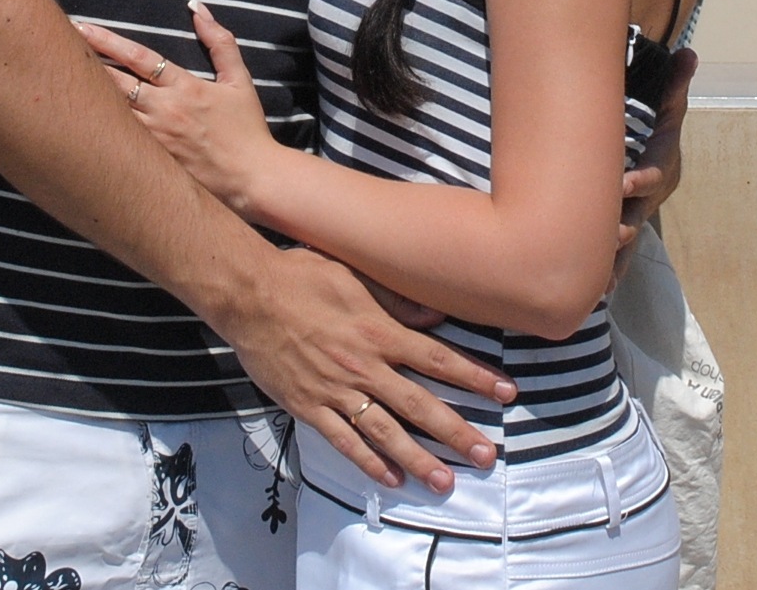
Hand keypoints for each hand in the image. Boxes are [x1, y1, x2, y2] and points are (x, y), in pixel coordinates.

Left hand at [76, 0, 276, 216]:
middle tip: (57, 46)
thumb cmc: (247, 129)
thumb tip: (197, 8)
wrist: (253, 180)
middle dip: (86, 62)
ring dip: (88, 97)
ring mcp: (156, 141)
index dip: (108, 41)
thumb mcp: (239, 80)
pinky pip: (119, 144)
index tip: (82, 27)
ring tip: (59, 81)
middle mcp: (165, 112)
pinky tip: (77, 124)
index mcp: (185, 88)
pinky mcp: (153, 165)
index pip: (139, 58)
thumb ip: (220, 42)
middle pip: (115, 83)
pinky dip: (99, 131)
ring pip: (113, 114)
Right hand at [228, 243, 515, 491]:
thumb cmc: (301, 275)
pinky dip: (368, 462)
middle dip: (457, 432)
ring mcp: (337, 390)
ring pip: (386, 432)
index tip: (506, 391)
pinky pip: (344, 441)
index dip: (475, 376)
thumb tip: (437, 312)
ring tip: (445, 482)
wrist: (250, 294)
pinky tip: (389, 479)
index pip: (438, 359)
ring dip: (418, 459)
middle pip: (420, 404)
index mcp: (379, 331)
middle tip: (487, 456)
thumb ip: (396, 296)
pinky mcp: (310, 406)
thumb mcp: (354, 274)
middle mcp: (364, 366)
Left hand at [613, 45, 695, 281]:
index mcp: (658, 167)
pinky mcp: (623, 233)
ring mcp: (637, 217)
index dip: (642, 178)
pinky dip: (609, 275)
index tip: (626, 180)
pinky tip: (595, 294)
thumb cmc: (659, 130)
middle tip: (606, 231)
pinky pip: (617, 258)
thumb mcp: (669, 106)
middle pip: (638, 213)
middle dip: (622, 223)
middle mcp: (649, 198)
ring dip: (613, 257)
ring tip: (596, 274)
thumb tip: (690, 52)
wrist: (658, 164)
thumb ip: (676, 83)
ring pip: (626, 242)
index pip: (653, 173)